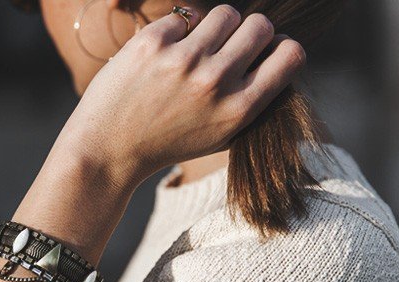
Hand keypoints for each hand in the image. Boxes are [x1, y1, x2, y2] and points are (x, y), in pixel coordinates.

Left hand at [54, 4, 306, 191]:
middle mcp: (216, 82)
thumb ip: (250, 99)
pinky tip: (161, 56)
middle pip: (260, 25)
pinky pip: (183, 16)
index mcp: (239, 110)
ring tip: (195, 48)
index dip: (279, 48)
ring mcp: (184, 60)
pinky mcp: (152, 44)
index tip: (262, 54)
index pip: (291, 54)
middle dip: (248, 32)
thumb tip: (277, 51)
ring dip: (215, 26)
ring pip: (226, 13)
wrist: (107, 152)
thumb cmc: (166, 143)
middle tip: (225, 48)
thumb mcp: (218, 135)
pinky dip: (176, 32)